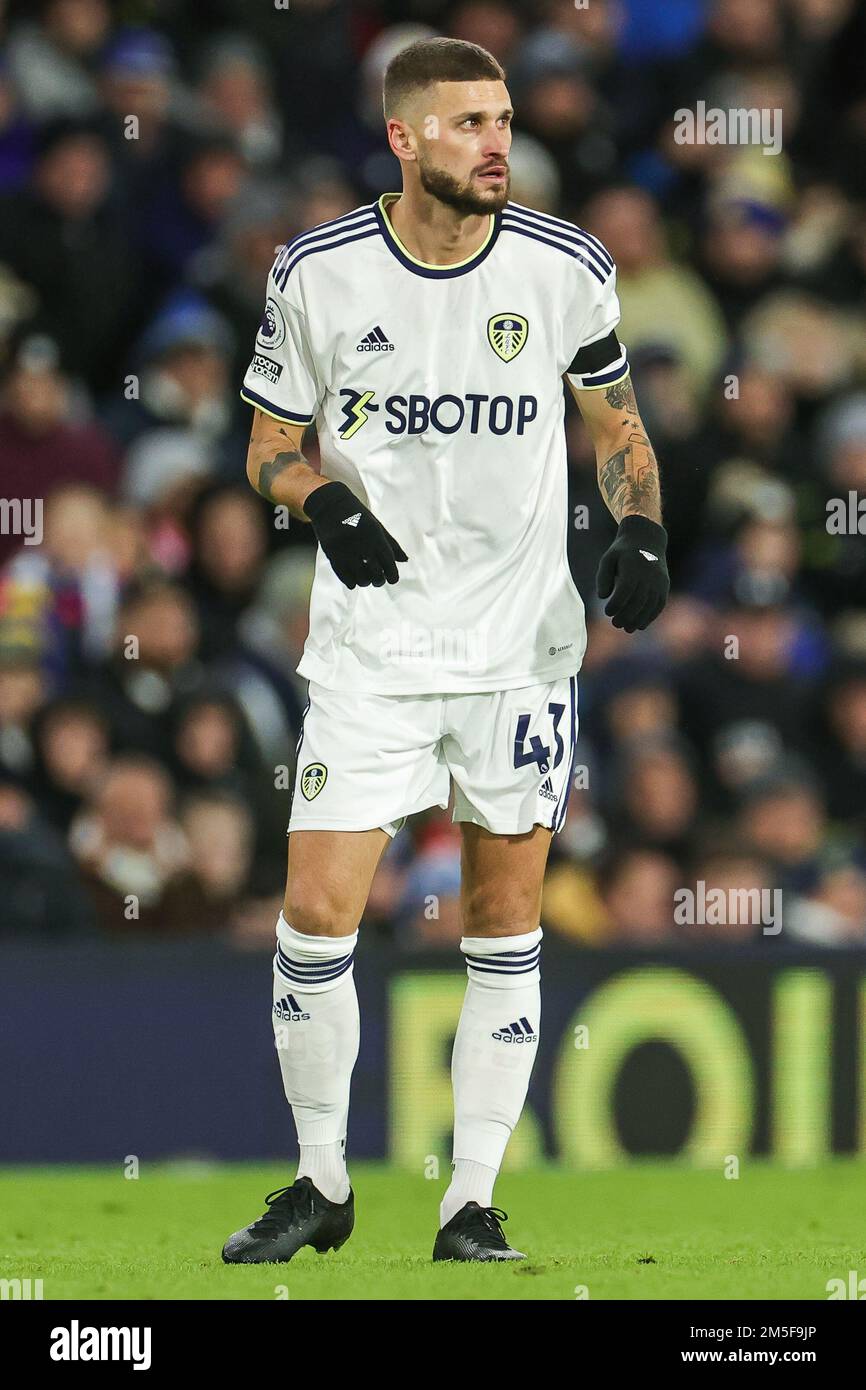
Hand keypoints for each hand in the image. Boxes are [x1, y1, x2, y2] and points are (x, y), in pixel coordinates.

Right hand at [303, 480, 407, 588]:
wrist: (331, 505)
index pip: (389, 563)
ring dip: (365, 582)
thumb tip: (405, 560)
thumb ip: (391, 544)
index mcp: (375, 536)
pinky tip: (354, 581)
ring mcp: (346, 551)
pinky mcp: (332, 555)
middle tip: (378, 580)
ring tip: (366, 579)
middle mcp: (362, 545)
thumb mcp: (377, 526)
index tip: (392, 579)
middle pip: (375, 574)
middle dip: (379, 581)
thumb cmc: (357, 515)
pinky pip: (344, 576)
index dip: (393, 575)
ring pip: (360, 578)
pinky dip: (351, 582)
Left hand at [596, 514, 669, 631]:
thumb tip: (603, 597)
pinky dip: (651, 616)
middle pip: (638, 600)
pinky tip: (641, 625)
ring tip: (628, 629)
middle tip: (615, 624)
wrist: (647, 539)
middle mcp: (648, 574)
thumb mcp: (608, 558)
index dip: (616, 604)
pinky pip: (659, 604)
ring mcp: (659, 580)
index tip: (607, 612)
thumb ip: (603, 577)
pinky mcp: (665, 585)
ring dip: (639, 620)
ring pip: (650, 605)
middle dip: (626, 616)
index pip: (624, 590)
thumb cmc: (622, 551)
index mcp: (632, 567)